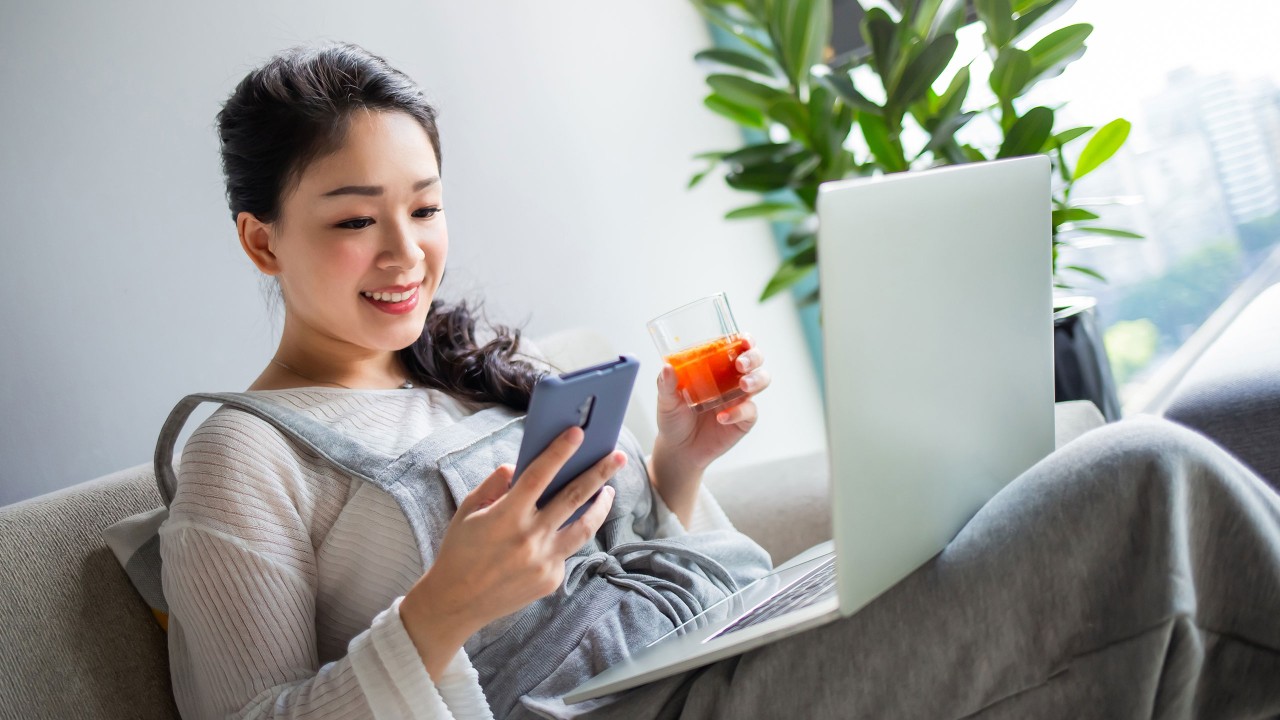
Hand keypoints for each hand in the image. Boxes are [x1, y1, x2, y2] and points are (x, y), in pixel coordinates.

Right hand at [399, 426, 620, 678]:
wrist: (455, 603)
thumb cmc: (459, 551)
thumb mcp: (468, 511)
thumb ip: (494, 485)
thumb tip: (519, 467)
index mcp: (506, 515)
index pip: (539, 474)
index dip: (560, 451)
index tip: (578, 433)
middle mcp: (530, 538)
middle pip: (575, 497)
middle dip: (600, 473)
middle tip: (618, 457)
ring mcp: (544, 561)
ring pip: (584, 528)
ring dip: (600, 506)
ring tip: (609, 491)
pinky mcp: (551, 580)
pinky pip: (565, 552)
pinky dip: (565, 538)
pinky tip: (562, 531)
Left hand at [653, 335, 771, 472]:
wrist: (678, 450)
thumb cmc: (674, 418)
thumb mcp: (666, 400)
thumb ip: (666, 384)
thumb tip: (667, 367)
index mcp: (717, 367)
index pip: (737, 346)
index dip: (746, 340)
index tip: (743, 340)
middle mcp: (732, 379)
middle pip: (756, 360)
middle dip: (753, 357)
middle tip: (741, 364)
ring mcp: (740, 399)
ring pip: (762, 380)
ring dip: (756, 379)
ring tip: (742, 386)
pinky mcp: (743, 420)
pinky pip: (750, 411)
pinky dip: (738, 412)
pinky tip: (722, 417)